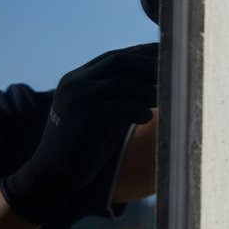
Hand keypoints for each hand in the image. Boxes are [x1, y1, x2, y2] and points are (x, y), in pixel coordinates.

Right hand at [0, 43, 158, 223]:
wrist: (54, 173)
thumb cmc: (85, 145)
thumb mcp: (101, 113)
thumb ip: (118, 96)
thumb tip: (157, 83)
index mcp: (77, 79)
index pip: (114, 57)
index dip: (142, 54)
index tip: (168, 56)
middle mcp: (75, 83)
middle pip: (118, 62)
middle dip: (148, 66)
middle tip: (173, 74)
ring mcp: (77, 99)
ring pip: (121, 83)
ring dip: (148, 90)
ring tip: (165, 100)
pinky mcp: (84, 117)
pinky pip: (119, 106)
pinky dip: (138, 109)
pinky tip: (147, 118)